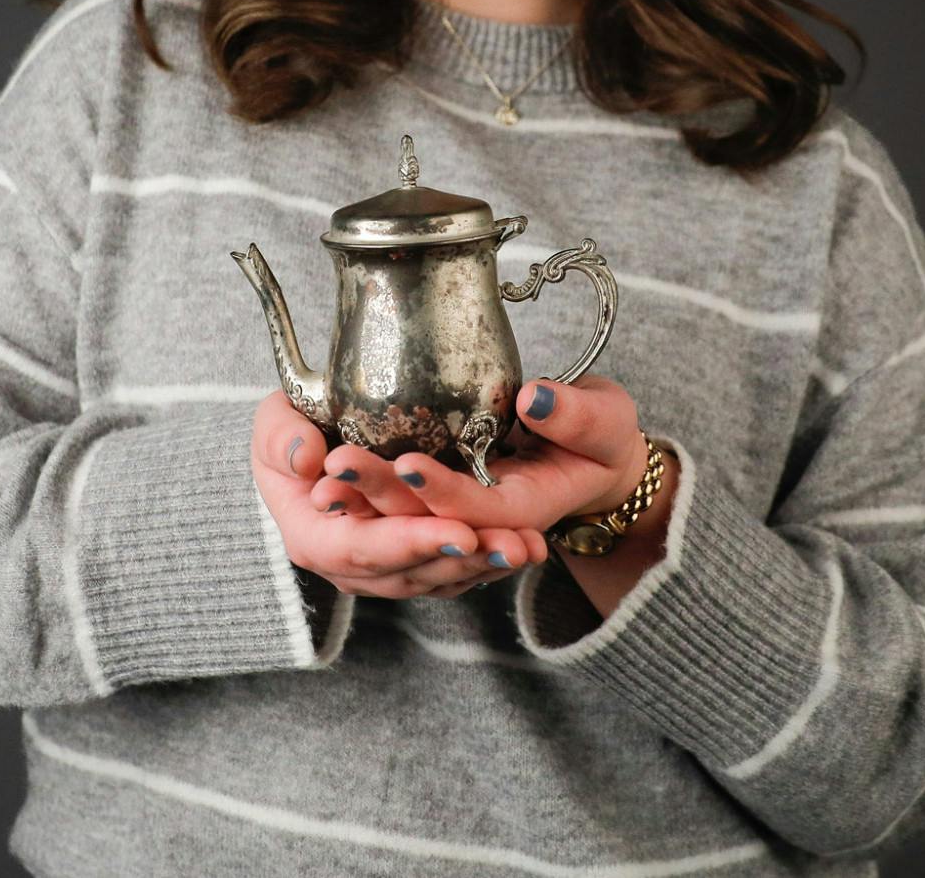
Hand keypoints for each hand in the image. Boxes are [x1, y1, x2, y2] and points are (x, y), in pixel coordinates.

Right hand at [250, 392, 548, 598]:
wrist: (314, 442)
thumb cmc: (294, 429)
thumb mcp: (275, 420)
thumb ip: (280, 437)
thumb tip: (308, 460)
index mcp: (312, 538)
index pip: (357, 550)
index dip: (408, 544)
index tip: (458, 530)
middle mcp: (351, 566)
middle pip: (407, 572)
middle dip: (459, 558)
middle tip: (508, 542)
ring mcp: (387, 569)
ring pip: (438, 578)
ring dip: (485, 565)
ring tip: (527, 547)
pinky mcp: (416, 561)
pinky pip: (455, 570)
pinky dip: (491, 561)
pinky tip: (529, 548)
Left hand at [319, 375, 653, 536]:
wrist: (591, 461)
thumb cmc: (600, 437)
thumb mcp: (606, 420)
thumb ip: (578, 414)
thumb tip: (536, 398)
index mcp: (525, 509)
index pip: (477, 510)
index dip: (442, 492)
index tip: (407, 461)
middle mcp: (481, 526)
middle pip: (425, 523)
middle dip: (378, 496)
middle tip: (335, 463)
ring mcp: (455, 520)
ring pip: (400, 525)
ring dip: (358, 503)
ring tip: (318, 472)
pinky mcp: (435, 507)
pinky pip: (391, 516)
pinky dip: (359, 500)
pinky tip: (321, 473)